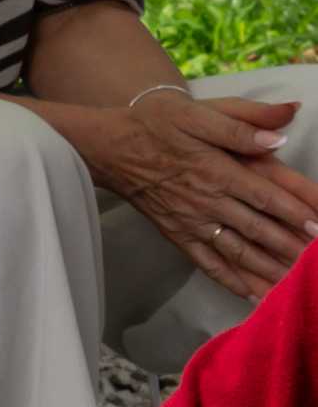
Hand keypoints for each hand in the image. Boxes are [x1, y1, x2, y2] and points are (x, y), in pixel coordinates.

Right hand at [76, 87, 317, 299]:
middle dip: (291, 247)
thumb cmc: (157, 124)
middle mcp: (208, 201)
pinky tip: (252, 294)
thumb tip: (281, 132)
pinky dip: (230, 280)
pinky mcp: (178, 234)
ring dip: (268, 270)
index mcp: (218, 170)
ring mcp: (192, 222)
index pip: (267, 195)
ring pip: (237, 252)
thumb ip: (243, 122)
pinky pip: (207, 262)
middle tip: (316, 264)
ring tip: (294, 286)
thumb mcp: (200, 112)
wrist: (109, 146)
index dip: (297, 212)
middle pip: (258, 229)